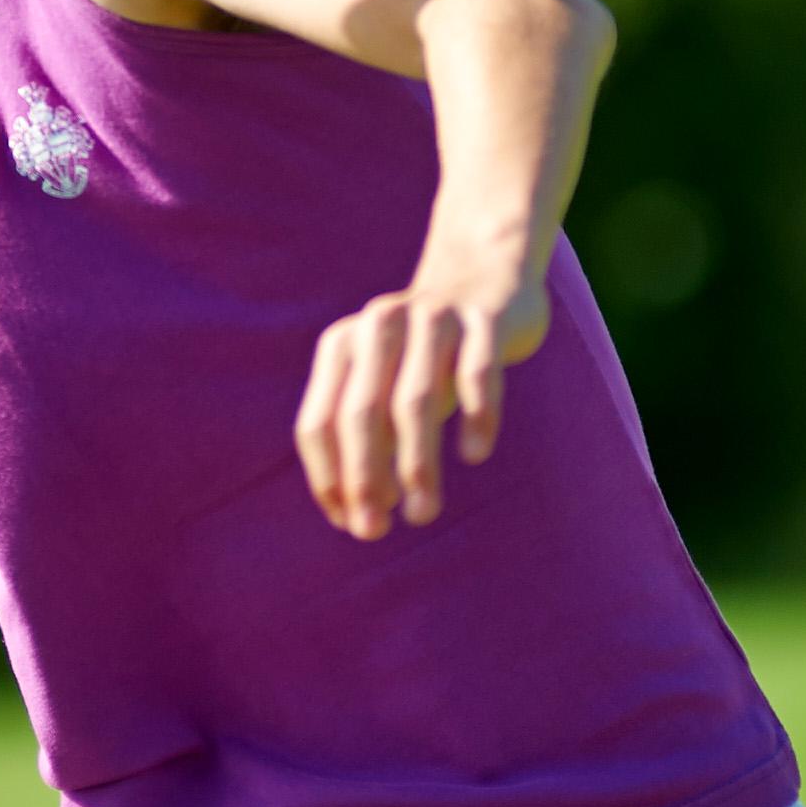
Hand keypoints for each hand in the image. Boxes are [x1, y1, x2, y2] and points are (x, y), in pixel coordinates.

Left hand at [296, 255, 550, 540]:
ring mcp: (432, 318)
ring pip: (416, 400)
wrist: (486, 275)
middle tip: (375, 531)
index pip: (319, 422)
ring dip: (417, 464)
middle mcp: (379, 325)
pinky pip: (477, 373)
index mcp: (342, 345)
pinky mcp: (484, 319)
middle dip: (365, 479)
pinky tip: (474, 454)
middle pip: (361, 414)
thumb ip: (368, 441)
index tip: (348, 522)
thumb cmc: (425, 353)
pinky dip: (475, 416)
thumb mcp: (386, 386)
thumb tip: (360, 515)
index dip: (328, 478)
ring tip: (424, 512)